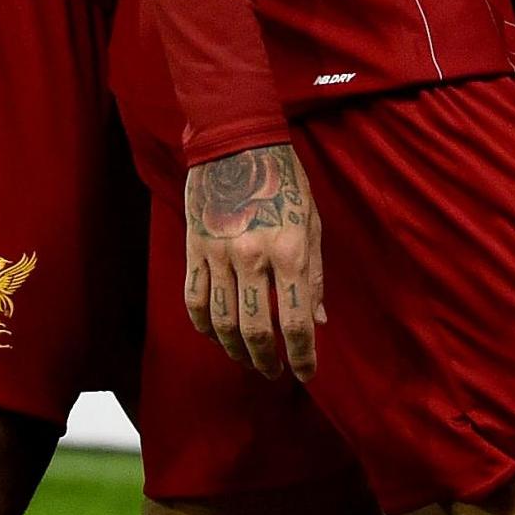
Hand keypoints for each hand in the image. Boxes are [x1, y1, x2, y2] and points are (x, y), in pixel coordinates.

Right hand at [182, 141, 324, 381]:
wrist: (236, 141)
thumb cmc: (284, 180)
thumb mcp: (311, 222)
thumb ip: (314, 274)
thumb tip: (319, 321)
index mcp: (289, 250)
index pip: (295, 321)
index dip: (303, 356)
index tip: (307, 373)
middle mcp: (252, 257)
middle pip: (255, 331)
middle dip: (267, 361)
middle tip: (274, 372)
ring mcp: (218, 255)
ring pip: (222, 323)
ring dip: (236, 350)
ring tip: (249, 360)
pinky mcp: (194, 249)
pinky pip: (195, 300)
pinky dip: (204, 325)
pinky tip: (216, 335)